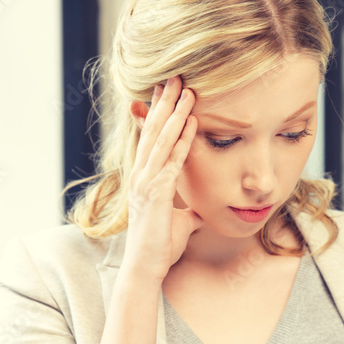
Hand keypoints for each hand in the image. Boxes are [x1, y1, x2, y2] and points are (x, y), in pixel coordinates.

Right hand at [124, 74, 203, 281]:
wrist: (146, 267)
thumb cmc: (160, 246)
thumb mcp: (181, 222)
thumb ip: (189, 210)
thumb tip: (201, 209)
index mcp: (144, 178)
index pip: (151, 138)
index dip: (159, 113)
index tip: (166, 91)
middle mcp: (141, 175)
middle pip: (154, 131)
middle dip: (165, 103)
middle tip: (175, 76)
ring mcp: (146, 183)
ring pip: (162, 140)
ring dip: (175, 113)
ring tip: (186, 90)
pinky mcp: (157, 194)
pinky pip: (172, 161)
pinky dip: (182, 140)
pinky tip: (192, 123)